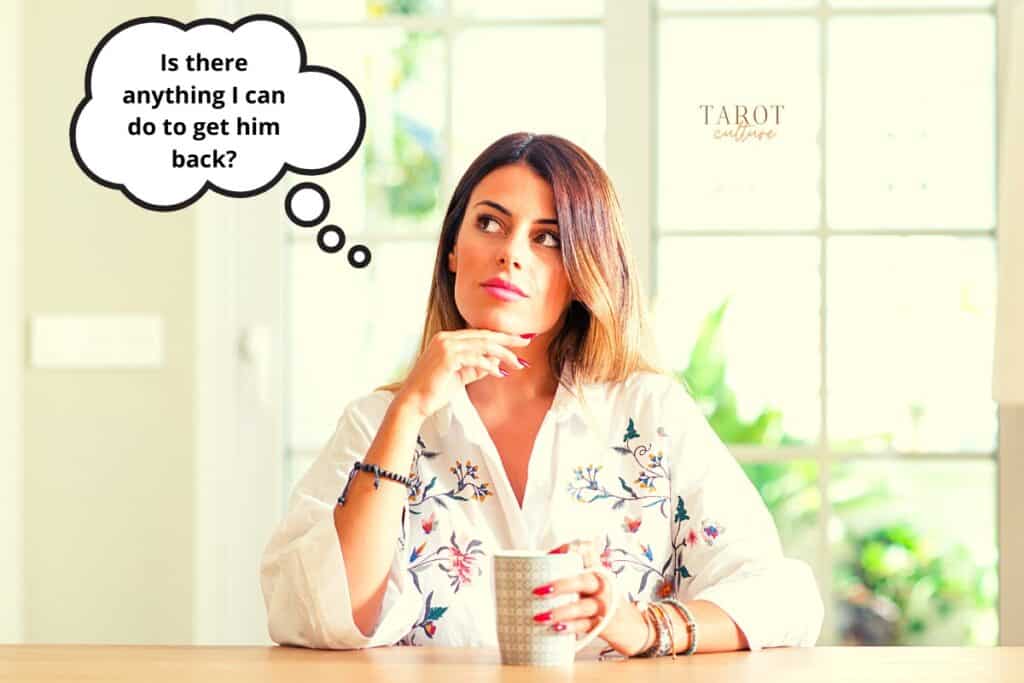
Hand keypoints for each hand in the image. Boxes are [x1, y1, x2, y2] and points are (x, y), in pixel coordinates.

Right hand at [394, 328, 533, 419]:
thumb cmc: (434, 390)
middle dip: (507, 339)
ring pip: (483, 344)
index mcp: (447, 339)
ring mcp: (446, 345)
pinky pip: (476, 357)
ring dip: (503, 353)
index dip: (499, 338)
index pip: (479, 335)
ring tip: (516, 362)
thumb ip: (476, 367)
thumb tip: (496, 362)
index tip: (516, 341)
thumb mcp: (461, 375)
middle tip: (526, 341)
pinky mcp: (448, 357)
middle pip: (484, 335)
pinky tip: (498, 372)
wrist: (414, 402)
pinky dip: (489, 365)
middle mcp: (446, 338)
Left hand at [529, 539, 649, 656]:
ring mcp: (605, 606)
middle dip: (561, 584)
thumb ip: (576, 577)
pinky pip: (586, 626)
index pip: (586, 552)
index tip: (549, 554)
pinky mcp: (606, 626)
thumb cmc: (608, 603)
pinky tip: (557, 629)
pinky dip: (570, 627)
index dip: (567, 550)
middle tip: (539, 590)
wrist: (637, 628)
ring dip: (560, 611)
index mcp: (599, 571)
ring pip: (583, 606)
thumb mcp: (597, 585)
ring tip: (541, 616)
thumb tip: (540, 574)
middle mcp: (603, 586)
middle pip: (584, 580)